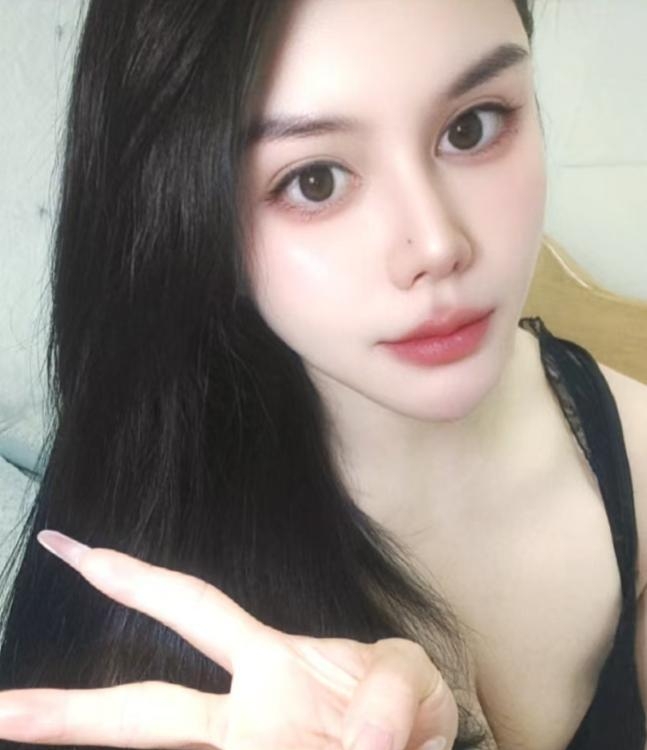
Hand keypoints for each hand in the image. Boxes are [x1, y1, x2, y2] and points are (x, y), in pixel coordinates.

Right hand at [0, 530, 457, 749]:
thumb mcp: (408, 679)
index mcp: (271, 663)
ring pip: (172, 740)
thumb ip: (391, 690)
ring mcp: (256, 746)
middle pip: (145, 709)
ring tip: (43, 729)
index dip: (131, 577)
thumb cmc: (404, 710)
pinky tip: (277, 748)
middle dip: (68, 711)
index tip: (70, 549)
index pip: (190, 606)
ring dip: (113, 736)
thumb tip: (368, 742)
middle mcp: (247, 713)